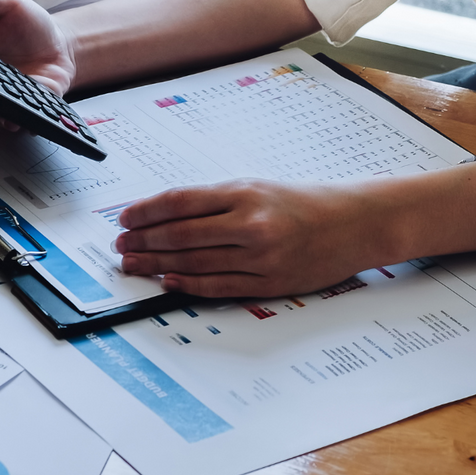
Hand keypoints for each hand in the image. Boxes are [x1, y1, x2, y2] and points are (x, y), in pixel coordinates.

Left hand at [114, 179, 392, 298]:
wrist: (355, 224)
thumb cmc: (301, 203)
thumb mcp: (256, 187)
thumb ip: (213, 201)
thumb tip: (162, 214)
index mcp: (243, 193)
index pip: (179, 202)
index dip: (145, 212)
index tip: (123, 219)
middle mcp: (250, 224)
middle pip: (181, 235)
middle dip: (143, 242)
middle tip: (120, 246)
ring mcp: (261, 256)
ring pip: (195, 262)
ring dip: (157, 265)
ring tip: (133, 264)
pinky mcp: (271, 282)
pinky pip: (220, 286)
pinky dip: (189, 285)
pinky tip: (168, 281)